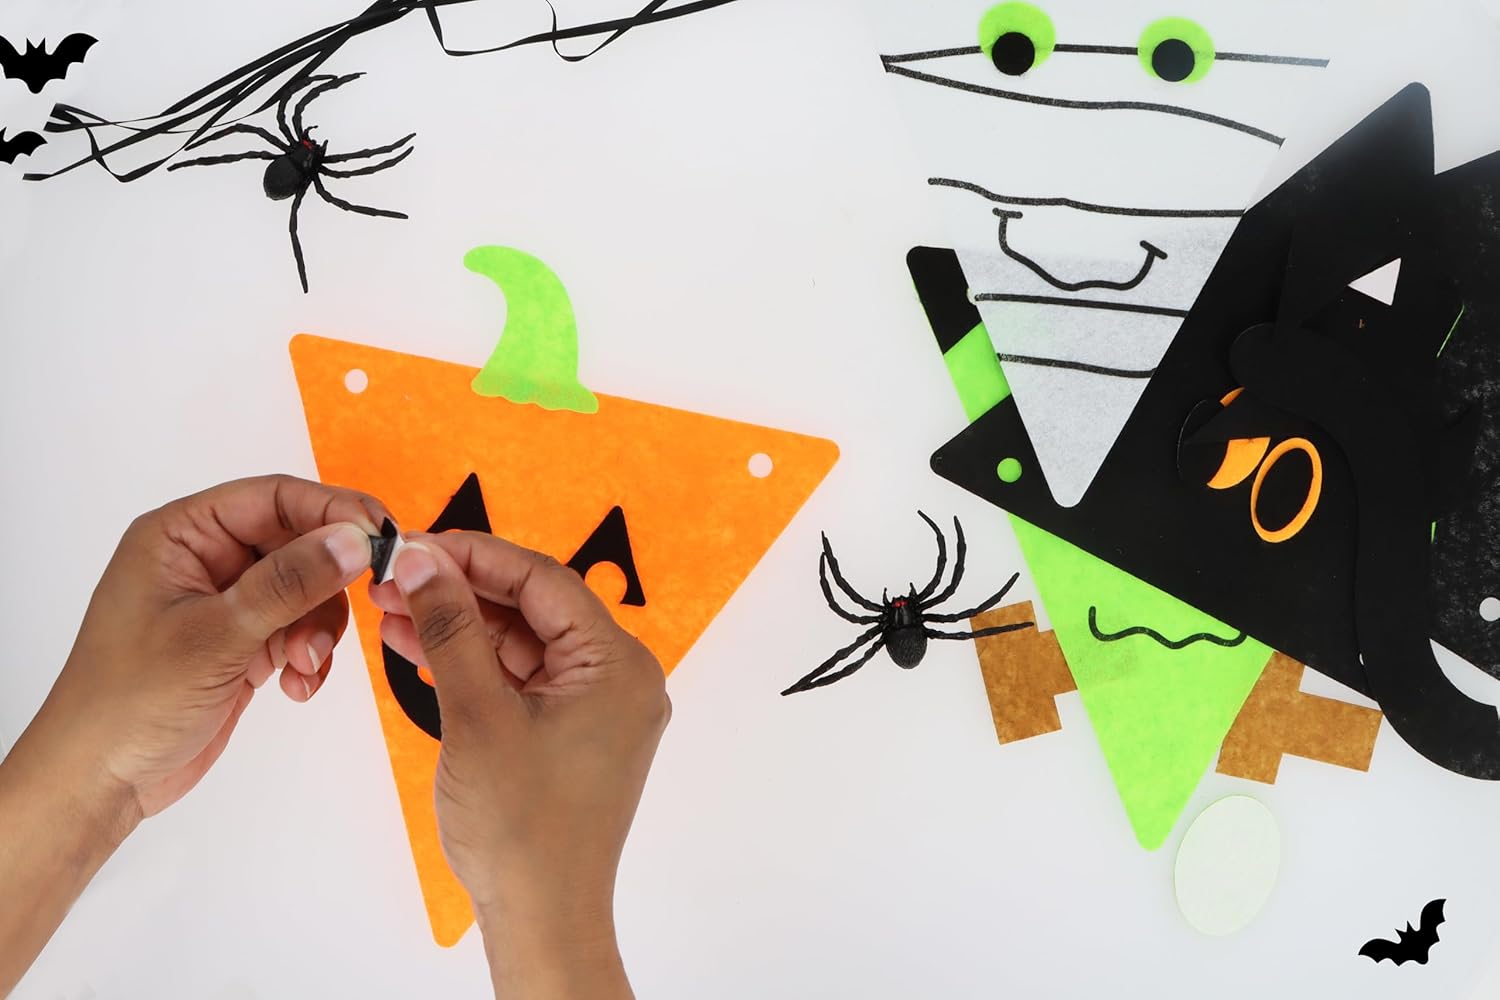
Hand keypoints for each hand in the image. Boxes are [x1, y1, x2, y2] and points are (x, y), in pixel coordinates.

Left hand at [26, 475, 387, 823]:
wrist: (100, 780)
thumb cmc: (126, 702)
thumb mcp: (216, 636)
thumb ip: (290, 584)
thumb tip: (353, 541)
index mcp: (181, 535)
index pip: (273, 498)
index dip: (332, 511)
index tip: (380, 535)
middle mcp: (205, 560)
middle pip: (298, 543)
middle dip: (327, 583)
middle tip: (359, 605)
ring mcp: (226, 603)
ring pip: (307, 590)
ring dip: (319, 629)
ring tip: (302, 664)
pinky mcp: (241, 641)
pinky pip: (299, 630)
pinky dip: (308, 656)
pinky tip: (294, 685)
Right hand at [370, 531, 670, 998]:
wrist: (541, 917)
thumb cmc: (524, 831)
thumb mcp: (479, 715)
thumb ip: (451, 630)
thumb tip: (423, 563)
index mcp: (617, 665)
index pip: (544, 580)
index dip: (476, 555)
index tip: (419, 543)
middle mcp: (618, 679)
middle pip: (533, 607)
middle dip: (460, 590)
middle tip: (395, 576)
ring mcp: (595, 707)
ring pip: (521, 643)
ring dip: (460, 625)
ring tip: (390, 607)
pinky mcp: (570, 732)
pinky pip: (521, 679)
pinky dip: (473, 664)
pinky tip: (417, 645)